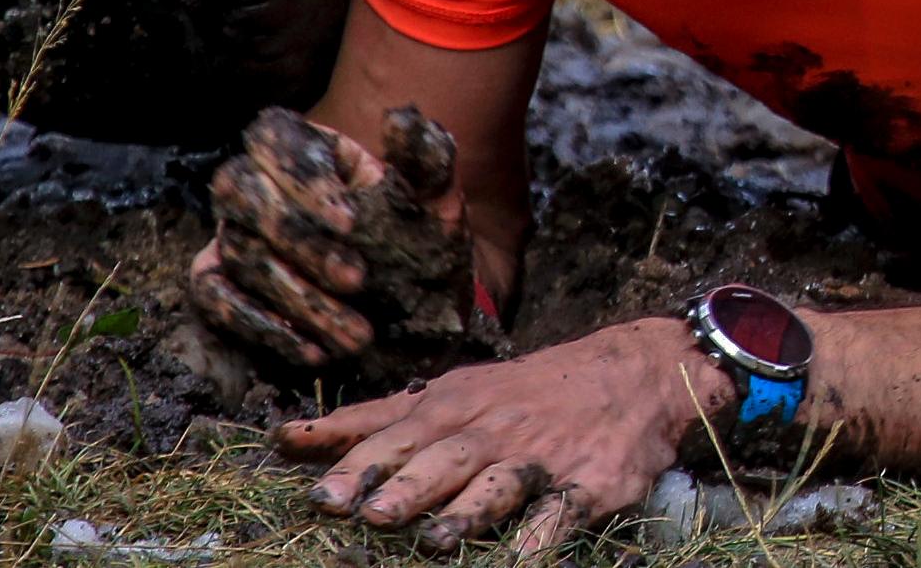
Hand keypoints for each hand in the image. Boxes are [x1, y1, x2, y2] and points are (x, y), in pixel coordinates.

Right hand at [185, 106, 468, 365]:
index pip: (274, 136)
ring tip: (359, 334)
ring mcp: (234, 236)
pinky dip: (264, 327)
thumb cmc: (422, 250)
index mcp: (308, 149)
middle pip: (241, 190)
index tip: (352, 221)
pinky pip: (218, 300)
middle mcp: (258, 186)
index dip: (303, 174)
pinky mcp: (219, 288)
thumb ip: (428, 159)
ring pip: (240, 254)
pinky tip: (314, 351)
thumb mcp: (438, 206)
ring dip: (301, 298)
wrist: (417, 323)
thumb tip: (401, 117)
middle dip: (300, 240)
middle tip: (358, 280)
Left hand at [273, 318, 732, 557]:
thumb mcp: (451, 391)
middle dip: (405, 487)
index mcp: (454, 407)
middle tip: (369, 515)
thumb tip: (289, 439)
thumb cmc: (525, 389)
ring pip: (497, 485)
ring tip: (435, 541)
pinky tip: (520, 558)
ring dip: (465, 513)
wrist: (631, 372)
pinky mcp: (586, 486)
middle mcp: (493, 430)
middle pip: (443, 460)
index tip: (321, 495)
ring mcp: (540, 458)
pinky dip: (540, 537)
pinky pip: (559, 514)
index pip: (397, 436)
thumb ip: (375, 419)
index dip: (358, 466)